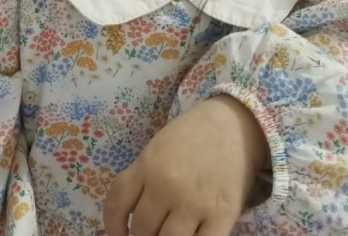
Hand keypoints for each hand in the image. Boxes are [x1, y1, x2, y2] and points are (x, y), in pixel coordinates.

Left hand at [103, 94, 268, 235]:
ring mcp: (195, 203)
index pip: (117, 204)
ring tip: (168, 233)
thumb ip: (143, 179)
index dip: (112, 225)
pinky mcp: (222, 216)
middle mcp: (167, 185)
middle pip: (141, 229)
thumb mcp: (158, 147)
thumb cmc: (193, 135)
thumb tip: (128, 219)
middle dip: (141, 235)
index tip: (117, 234)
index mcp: (148, 164)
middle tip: (150, 231)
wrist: (235, 124)